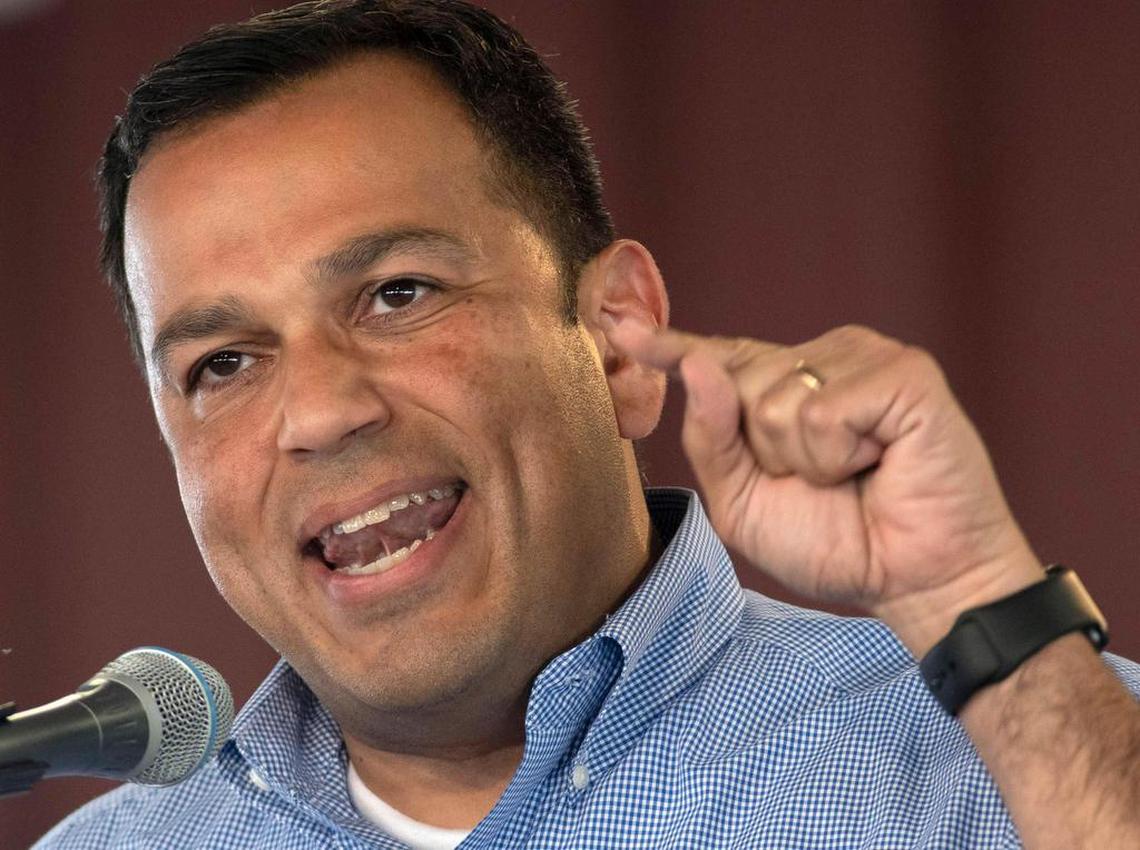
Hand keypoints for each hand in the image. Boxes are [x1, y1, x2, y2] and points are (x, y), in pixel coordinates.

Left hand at [607, 319, 1044, 654]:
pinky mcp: (905, 372)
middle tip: (823, 481)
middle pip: (737, 380)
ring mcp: (864, 358)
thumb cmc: (836, 542)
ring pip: (775, 397)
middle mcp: (822, 360)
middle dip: (765, 451)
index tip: (621, 329)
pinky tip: (877, 461)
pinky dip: (839, 455)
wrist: (913, 581)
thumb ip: (711, 439)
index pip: (719, 357)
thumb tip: (697, 365)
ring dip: (804, 459)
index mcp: (783, 387)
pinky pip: (824, 410)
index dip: (670, 345)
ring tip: (853, 473)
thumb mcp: (744, 502)